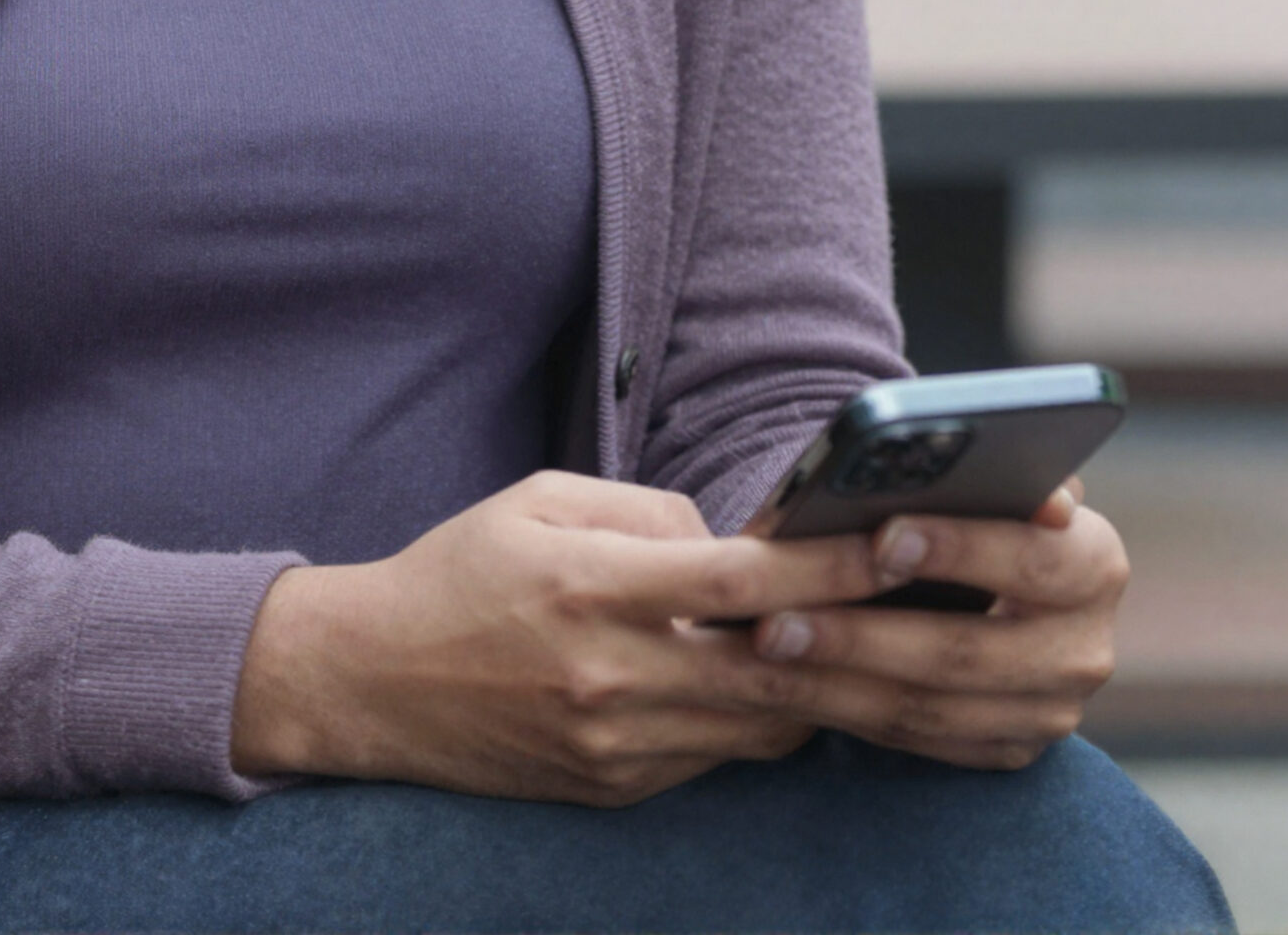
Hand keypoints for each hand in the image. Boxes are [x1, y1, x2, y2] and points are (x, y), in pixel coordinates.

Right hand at [231, 471, 889, 806]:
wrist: (373, 682)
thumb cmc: (461, 570)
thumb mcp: (542, 499)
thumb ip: (647, 511)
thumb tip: (735, 542)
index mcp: (590, 586)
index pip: (739, 581)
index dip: (829, 565)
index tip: (895, 543)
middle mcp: (609, 675)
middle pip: (772, 670)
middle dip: (854, 638)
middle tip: (914, 605)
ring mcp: (615, 745)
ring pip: (759, 726)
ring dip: (813, 684)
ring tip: (855, 639)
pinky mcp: (614, 788)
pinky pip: (717, 756)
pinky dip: (753, 717)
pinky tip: (768, 678)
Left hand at [745, 480, 1124, 769]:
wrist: (990, 574)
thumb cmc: (972, 497)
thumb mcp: (991, 472)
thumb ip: (992, 466)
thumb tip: (1019, 484)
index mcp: (1094, 562)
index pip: (1032, 559)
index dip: (960, 549)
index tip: (883, 535)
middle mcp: (1083, 649)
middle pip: (965, 653)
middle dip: (862, 634)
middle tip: (775, 619)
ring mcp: (1048, 712)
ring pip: (928, 707)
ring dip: (833, 680)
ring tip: (760, 647)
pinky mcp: (1006, 750)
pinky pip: (913, 741)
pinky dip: (840, 709)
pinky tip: (779, 683)